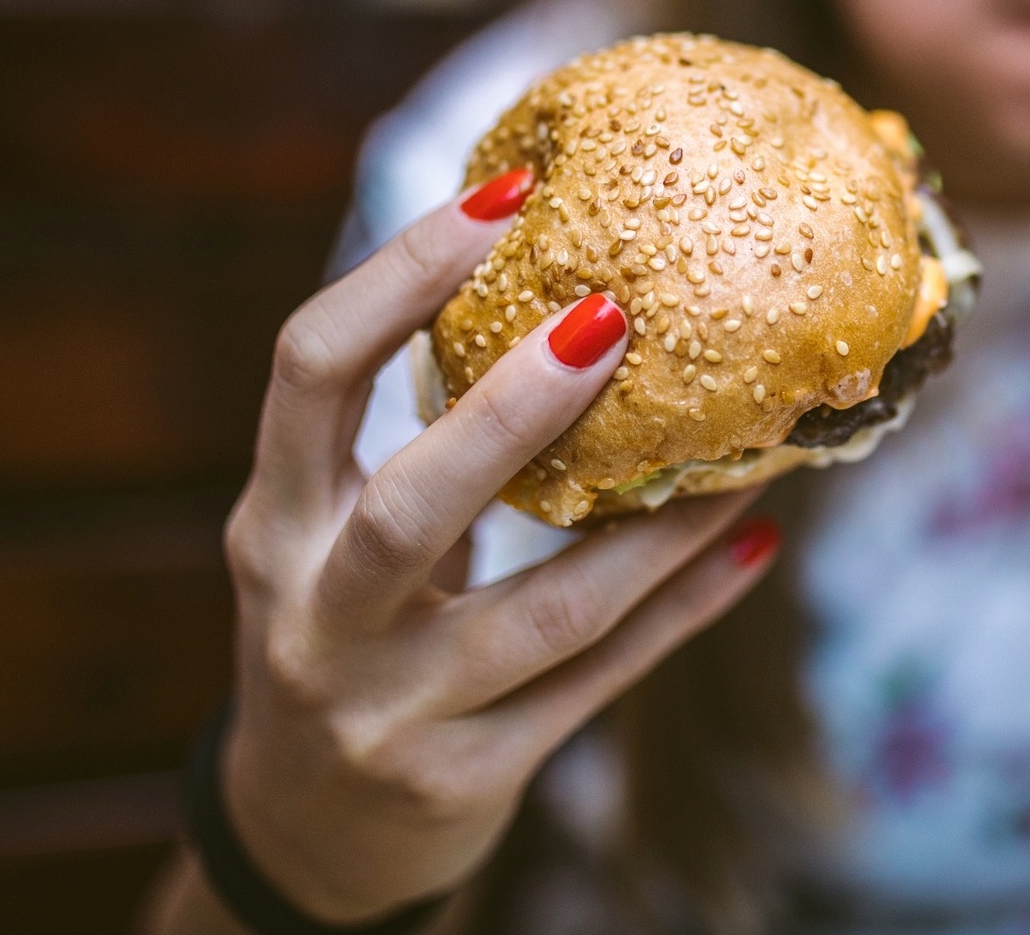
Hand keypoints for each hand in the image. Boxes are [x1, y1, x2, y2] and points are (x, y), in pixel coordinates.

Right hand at [219, 178, 778, 921]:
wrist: (307, 832)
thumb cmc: (346, 629)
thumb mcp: (335, 533)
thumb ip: (411, 438)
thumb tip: (566, 286)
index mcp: (275, 521)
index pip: (308, 372)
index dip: (397, 277)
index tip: (504, 198)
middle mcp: (314, 616)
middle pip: (409, 506)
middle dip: (511, 410)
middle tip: (613, 315)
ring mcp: (387, 710)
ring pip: (540, 614)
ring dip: (655, 531)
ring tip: (746, 458)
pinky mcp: (466, 778)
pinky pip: (596, 684)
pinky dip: (682, 612)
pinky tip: (754, 545)